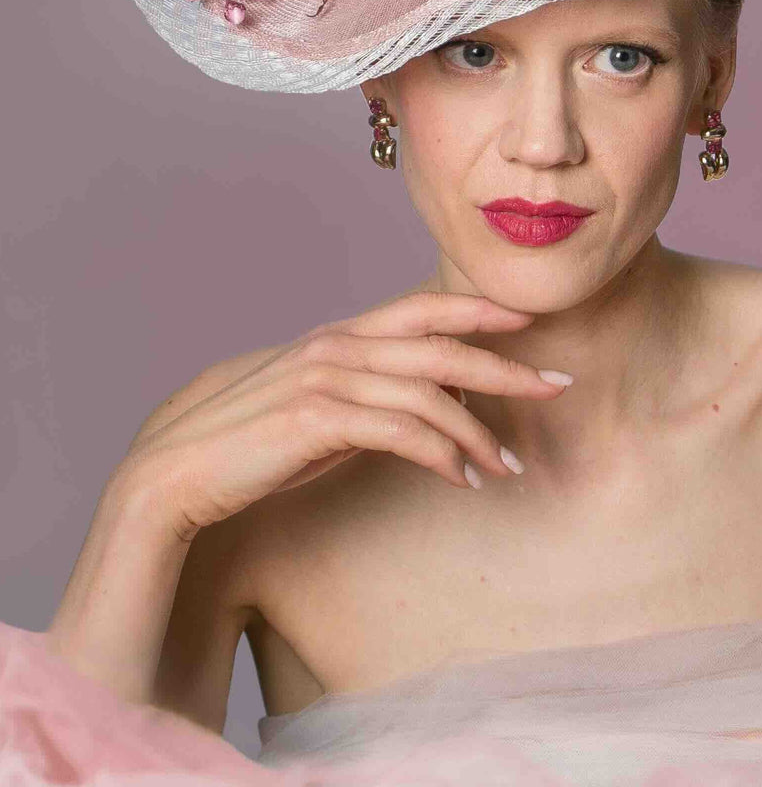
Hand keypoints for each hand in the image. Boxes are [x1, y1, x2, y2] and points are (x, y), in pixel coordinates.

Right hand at [115, 292, 571, 540]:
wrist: (179, 471)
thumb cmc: (251, 443)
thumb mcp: (316, 406)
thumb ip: (365, 393)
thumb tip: (419, 406)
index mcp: (340, 335)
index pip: (424, 309)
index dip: (479, 308)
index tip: (529, 320)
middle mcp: (338, 345)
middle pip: (443, 347)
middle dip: (507, 366)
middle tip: (558, 386)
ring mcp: (327, 379)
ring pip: (430, 395)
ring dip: (479, 434)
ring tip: (509, 468)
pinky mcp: (318, 419)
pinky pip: (402, 433)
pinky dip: (443, 455)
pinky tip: (463, 478)